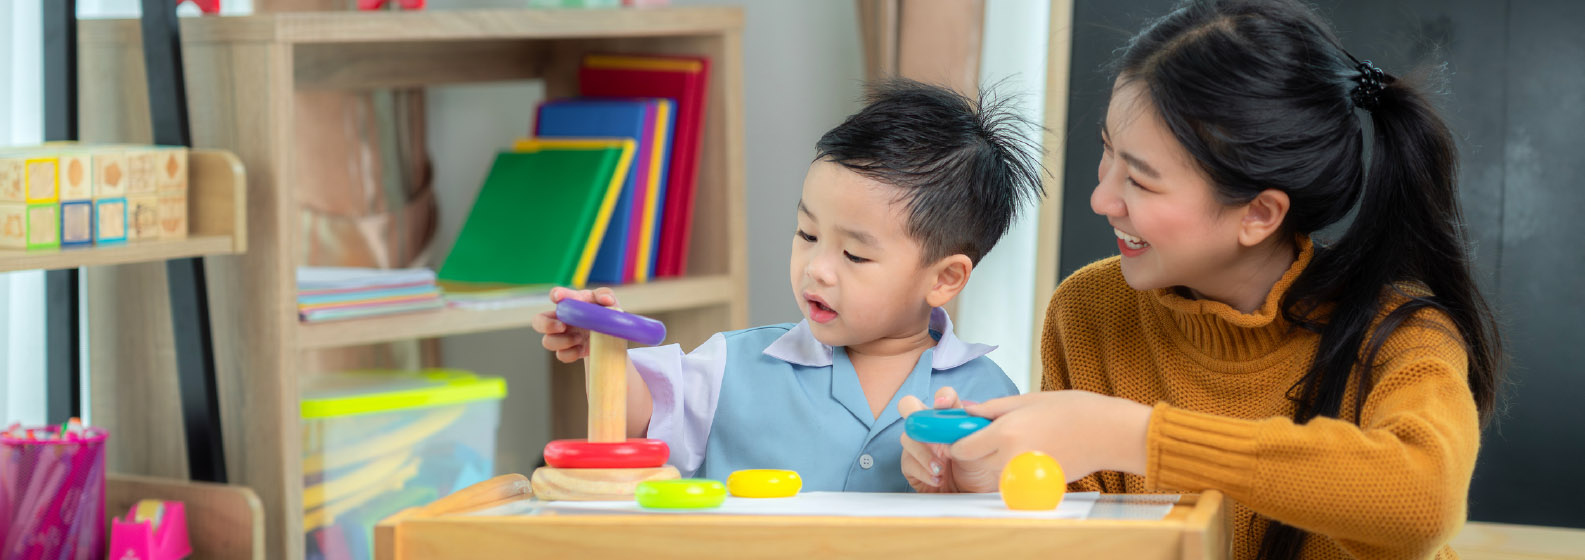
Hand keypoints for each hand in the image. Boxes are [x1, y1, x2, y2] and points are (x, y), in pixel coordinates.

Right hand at [531, 287, 620, 362]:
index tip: (558, 297)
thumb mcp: (609, 301)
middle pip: (538, 321)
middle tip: (562, 326)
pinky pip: (561, 355)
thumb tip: (606, 300)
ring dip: (563, 341)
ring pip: (547, 341)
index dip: (555, 295)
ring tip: (580, 338)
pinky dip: (571, 353)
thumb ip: (606, 295)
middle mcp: (561, 318)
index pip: (557, 294)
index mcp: (570, 302)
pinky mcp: (569, 350)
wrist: (612, 334)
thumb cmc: (606, 312)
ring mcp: (563, 336)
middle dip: (546, 325)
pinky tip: (581, 348)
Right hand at [898, 387, 999, 492]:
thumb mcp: (985, 450)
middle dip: (912, 413)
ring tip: (941, 469)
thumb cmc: (981, 471)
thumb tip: (968, 421)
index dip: (942, 396)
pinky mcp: (911, 465)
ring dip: (924, 454)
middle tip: (924, 429)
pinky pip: (908, 461)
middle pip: (909, 406)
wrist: (973, 496)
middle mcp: (931, 428)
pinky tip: (937, 479)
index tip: (943, 404)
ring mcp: (919, 445)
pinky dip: (923, 471)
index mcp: (952, 419)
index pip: (944, 397)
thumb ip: (975, 434)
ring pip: (907, 437)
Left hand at [950, 390, 1152, 482]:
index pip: (963, 448)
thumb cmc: (1072, 410)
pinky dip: (1016, 466)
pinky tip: (1036, 449)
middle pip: (977, 462)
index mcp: (1005, 433)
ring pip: (995, 470)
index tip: (964, 434)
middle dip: (979, 449)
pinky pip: (1015, 477)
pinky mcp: (1037, 483)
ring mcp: (1025, 473)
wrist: (1107, 433)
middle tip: (996, 433)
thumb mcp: (1027, 399)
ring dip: (997, 458)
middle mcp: (1011, 457)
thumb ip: (992, 408)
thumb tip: (967, 409)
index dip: (959, 441)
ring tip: (1022, 438)